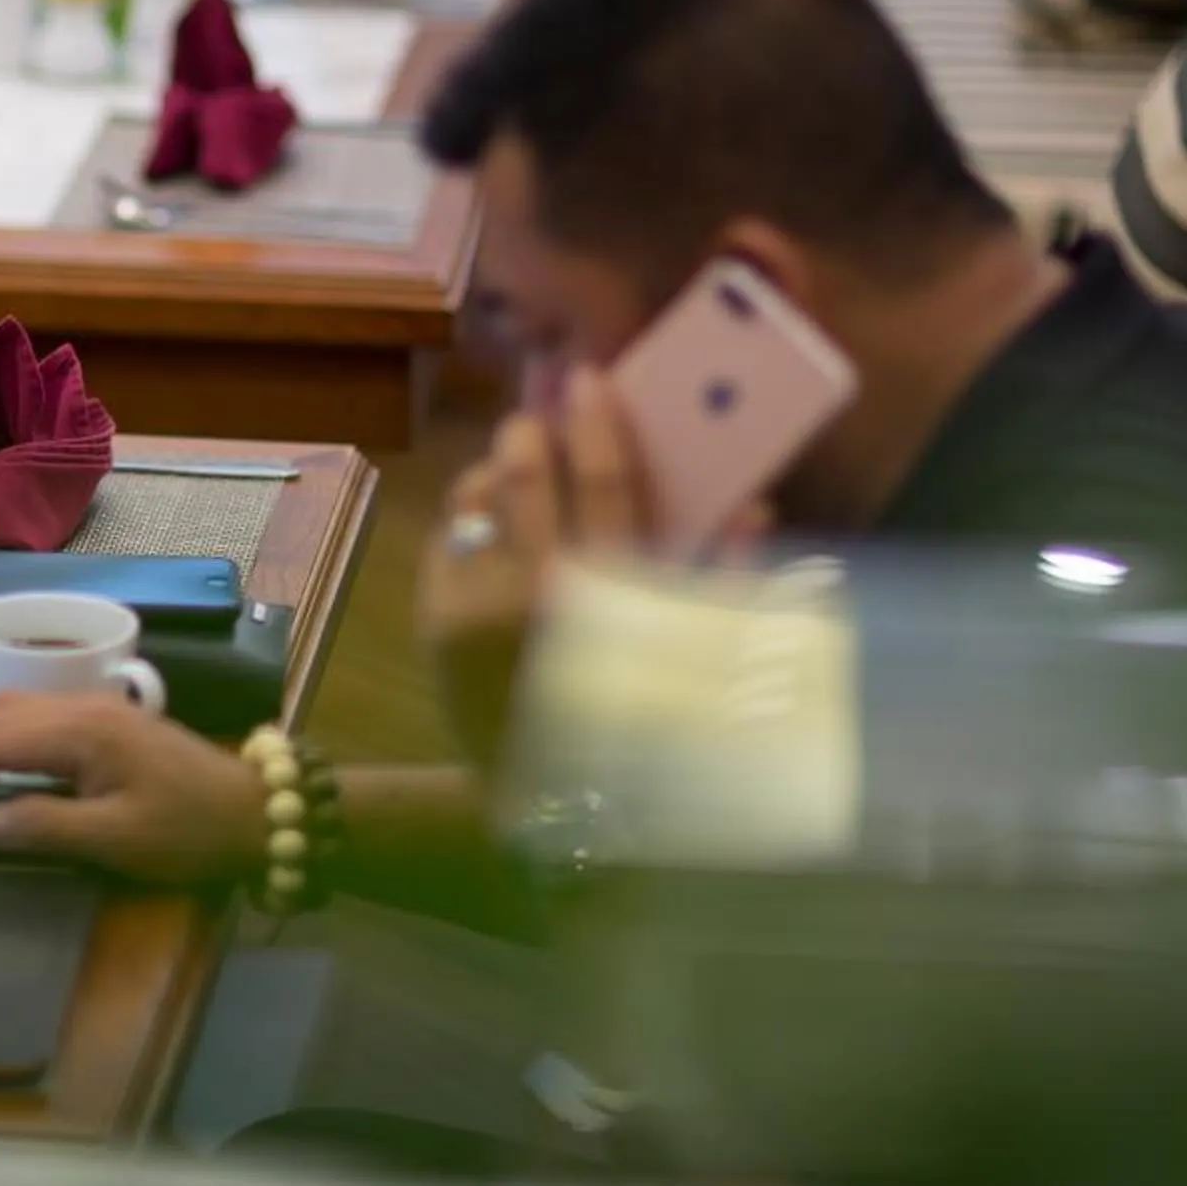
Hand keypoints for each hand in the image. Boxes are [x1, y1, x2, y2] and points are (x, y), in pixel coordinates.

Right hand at [0, 695, 268, 887]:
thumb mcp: (117, 840)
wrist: (258, 812)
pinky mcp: (106, 722)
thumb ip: (43, 826)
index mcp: (82, 729)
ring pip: (12, 713)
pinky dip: (1, 747)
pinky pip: (35, 722)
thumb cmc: (191, 832)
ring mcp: (96, 708)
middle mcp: (82, 704)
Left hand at [423, 372, 768, 765]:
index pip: (608, 481)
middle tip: (541, 416)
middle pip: (526, 473)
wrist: (552, 806)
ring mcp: (475, 608)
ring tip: (514, 469)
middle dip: (532, 431)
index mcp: (611, 598)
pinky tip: (490, 528)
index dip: (601, 421)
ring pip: (476, 497)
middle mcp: (537, 595)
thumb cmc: (637, 727)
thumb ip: (720, 577)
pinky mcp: (434, 624)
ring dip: (496, 472)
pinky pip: (447, 540)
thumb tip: (752, 505)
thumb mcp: (692, 656)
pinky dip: (469, 521)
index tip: (592, 379)